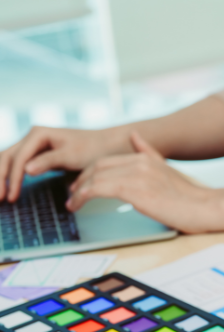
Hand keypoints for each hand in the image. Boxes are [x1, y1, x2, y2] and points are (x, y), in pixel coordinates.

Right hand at [0, 126, 128, 201]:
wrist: (106, 145)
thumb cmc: (92, 149)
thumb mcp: (71, 155)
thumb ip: (49, 161)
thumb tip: (26, 169)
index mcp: (38, 134)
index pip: (18, 158)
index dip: (13, 178)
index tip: (11, 196)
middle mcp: (32, 137)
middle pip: (7, 157)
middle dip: (0, 178)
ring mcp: (33, 145)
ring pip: (9, 160)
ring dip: (2, 177)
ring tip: (0, 197)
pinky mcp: (38, 154)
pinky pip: (18, 164)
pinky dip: (11, 176)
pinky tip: (8, 189)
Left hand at [66, 132, 215, 233]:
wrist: (206, 208)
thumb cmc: (190, 197)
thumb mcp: (168, 170)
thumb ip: (149, 152)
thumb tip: (135, 135)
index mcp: (146, 158)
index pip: (108, 161)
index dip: (90, 172)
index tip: (82, 185)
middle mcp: (139, 163)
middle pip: (98, 167)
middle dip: (81, 180)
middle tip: (73, 194)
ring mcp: (136, 175)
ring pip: (95, 178)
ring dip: (78, 191)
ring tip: (72, 203)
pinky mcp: (133, 190)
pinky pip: (98, 189)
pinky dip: (83, 196)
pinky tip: (78, 204)